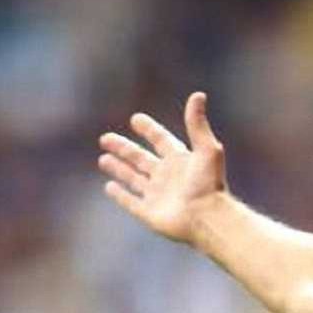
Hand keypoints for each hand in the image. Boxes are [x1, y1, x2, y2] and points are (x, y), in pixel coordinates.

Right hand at [97, 92, 226, 244]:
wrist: (208, 218)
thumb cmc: (209, 184)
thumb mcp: (206, 149)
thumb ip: (197, 123)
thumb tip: (198, 94)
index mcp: (180, 160)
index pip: (161, 140)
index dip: (149, 130)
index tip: (135, 119)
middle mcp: (167, 177)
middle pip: (141, 158)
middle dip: (124, 149)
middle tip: (105, 138)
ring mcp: (158, 196)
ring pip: (133, 179)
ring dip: (119, 169)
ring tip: (103, 159)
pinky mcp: (150, 213)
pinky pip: (131, 202)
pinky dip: (120, 195)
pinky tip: (109, 187)